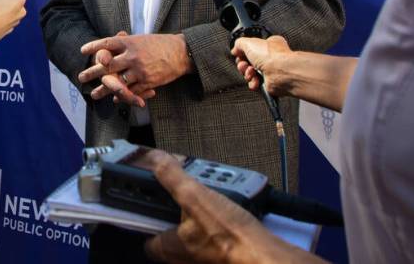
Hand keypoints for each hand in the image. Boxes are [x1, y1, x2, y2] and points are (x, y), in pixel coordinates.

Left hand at [78, 32, 191, 105]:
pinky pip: (131, 91)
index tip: (82, 51)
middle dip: (92, 72)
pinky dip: (122, 96)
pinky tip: (114, 99)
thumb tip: (115, 37)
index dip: (94, 47)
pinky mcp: (147, 82)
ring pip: (117, 82)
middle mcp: (132, 56)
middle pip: (107, 66)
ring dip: (104, 90)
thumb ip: (127, 41)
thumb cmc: (160, 44)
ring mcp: (139, 70)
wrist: (181, 53)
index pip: (107, 43)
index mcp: (130, 42)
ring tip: (94, 94)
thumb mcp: (142, 38)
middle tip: (81, 77)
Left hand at [143, 150, 312, 263]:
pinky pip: (218, 236)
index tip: (152, 204)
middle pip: (175, 233)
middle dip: (183, 210)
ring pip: (198, 233)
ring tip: (216, 194)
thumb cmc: (229, 235)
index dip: (148, 223)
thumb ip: (172, 177)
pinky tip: (232, 208)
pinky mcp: (225, 256)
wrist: (264, 255)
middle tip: (193, 191)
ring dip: (205, 213)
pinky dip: (223, 221)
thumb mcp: (194, 196)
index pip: (149, 241)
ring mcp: (206, 259)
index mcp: (169, 247)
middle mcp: (185, 258)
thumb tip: (156, 160)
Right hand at [231, 35, 291, 95]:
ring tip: (251, 73)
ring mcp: (270, 71)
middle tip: (244, 64)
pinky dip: (253, 83)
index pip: (251, 48)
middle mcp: (270, 58)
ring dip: (247, 74)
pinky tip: (256, 80)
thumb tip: (235, 49)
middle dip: (243, 64)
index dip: (243, 52)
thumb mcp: (249, 42)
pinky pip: (256, 84)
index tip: (239, 54)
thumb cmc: (273, 56)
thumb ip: (239, 43)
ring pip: (251, 74)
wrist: (282, 73)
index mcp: (268, 45)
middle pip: (249, 62)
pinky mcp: (269, 83)